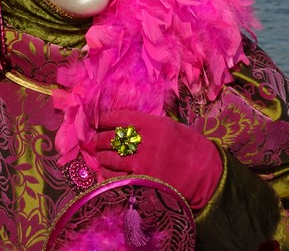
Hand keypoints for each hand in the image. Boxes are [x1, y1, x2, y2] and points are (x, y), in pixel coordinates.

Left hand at [94, 111, 222, 209]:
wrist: (206, 174)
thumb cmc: (188, 146)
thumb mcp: (168, 125)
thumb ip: (145, 124)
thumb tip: (121, 123)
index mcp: (151, 124)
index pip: (116, 117)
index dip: (104, 120)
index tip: (100, 122)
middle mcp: (144, 143)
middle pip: (109, 139)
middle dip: (100, 139)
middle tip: (97, 140)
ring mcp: (141, 165)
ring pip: (108, 158)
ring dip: (102, 157)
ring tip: (102, 155)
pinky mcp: (141, 184)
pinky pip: (114, 179)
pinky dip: (107, 175)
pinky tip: (107, 172)